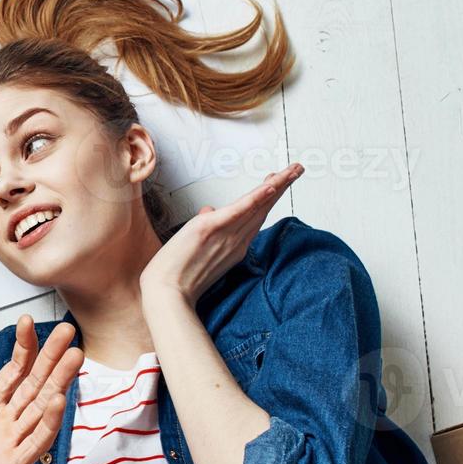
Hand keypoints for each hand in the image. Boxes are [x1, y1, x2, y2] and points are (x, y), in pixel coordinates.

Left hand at [0, 317, 83, 463]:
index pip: (13, 370)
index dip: (22, 347)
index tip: (26, 322)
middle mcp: (3, 421)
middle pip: (35, 383)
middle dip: (51, 357)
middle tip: (66, 331)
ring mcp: (11, 443)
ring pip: (42, 407)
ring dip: (59, 382)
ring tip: (73, 356)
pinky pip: (36, 441)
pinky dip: (49, 421)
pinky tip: (58, 400)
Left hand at [140, 162, 303, 303]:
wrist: (165, 294)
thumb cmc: (177, 276)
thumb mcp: (195, 247)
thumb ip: (207, 228)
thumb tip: (208, 210)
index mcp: (234, 246)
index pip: (255, 216)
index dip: (268, 198)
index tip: (277, 182)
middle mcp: (236, 241)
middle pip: (263, 209)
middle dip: (281, 187)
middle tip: (297, 169)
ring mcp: (226, 235)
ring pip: (257, 206)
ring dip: (277, 185)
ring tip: (294, 170)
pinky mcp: (210, 229)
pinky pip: (239, 211)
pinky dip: (256, 197)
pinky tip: (271, 185)